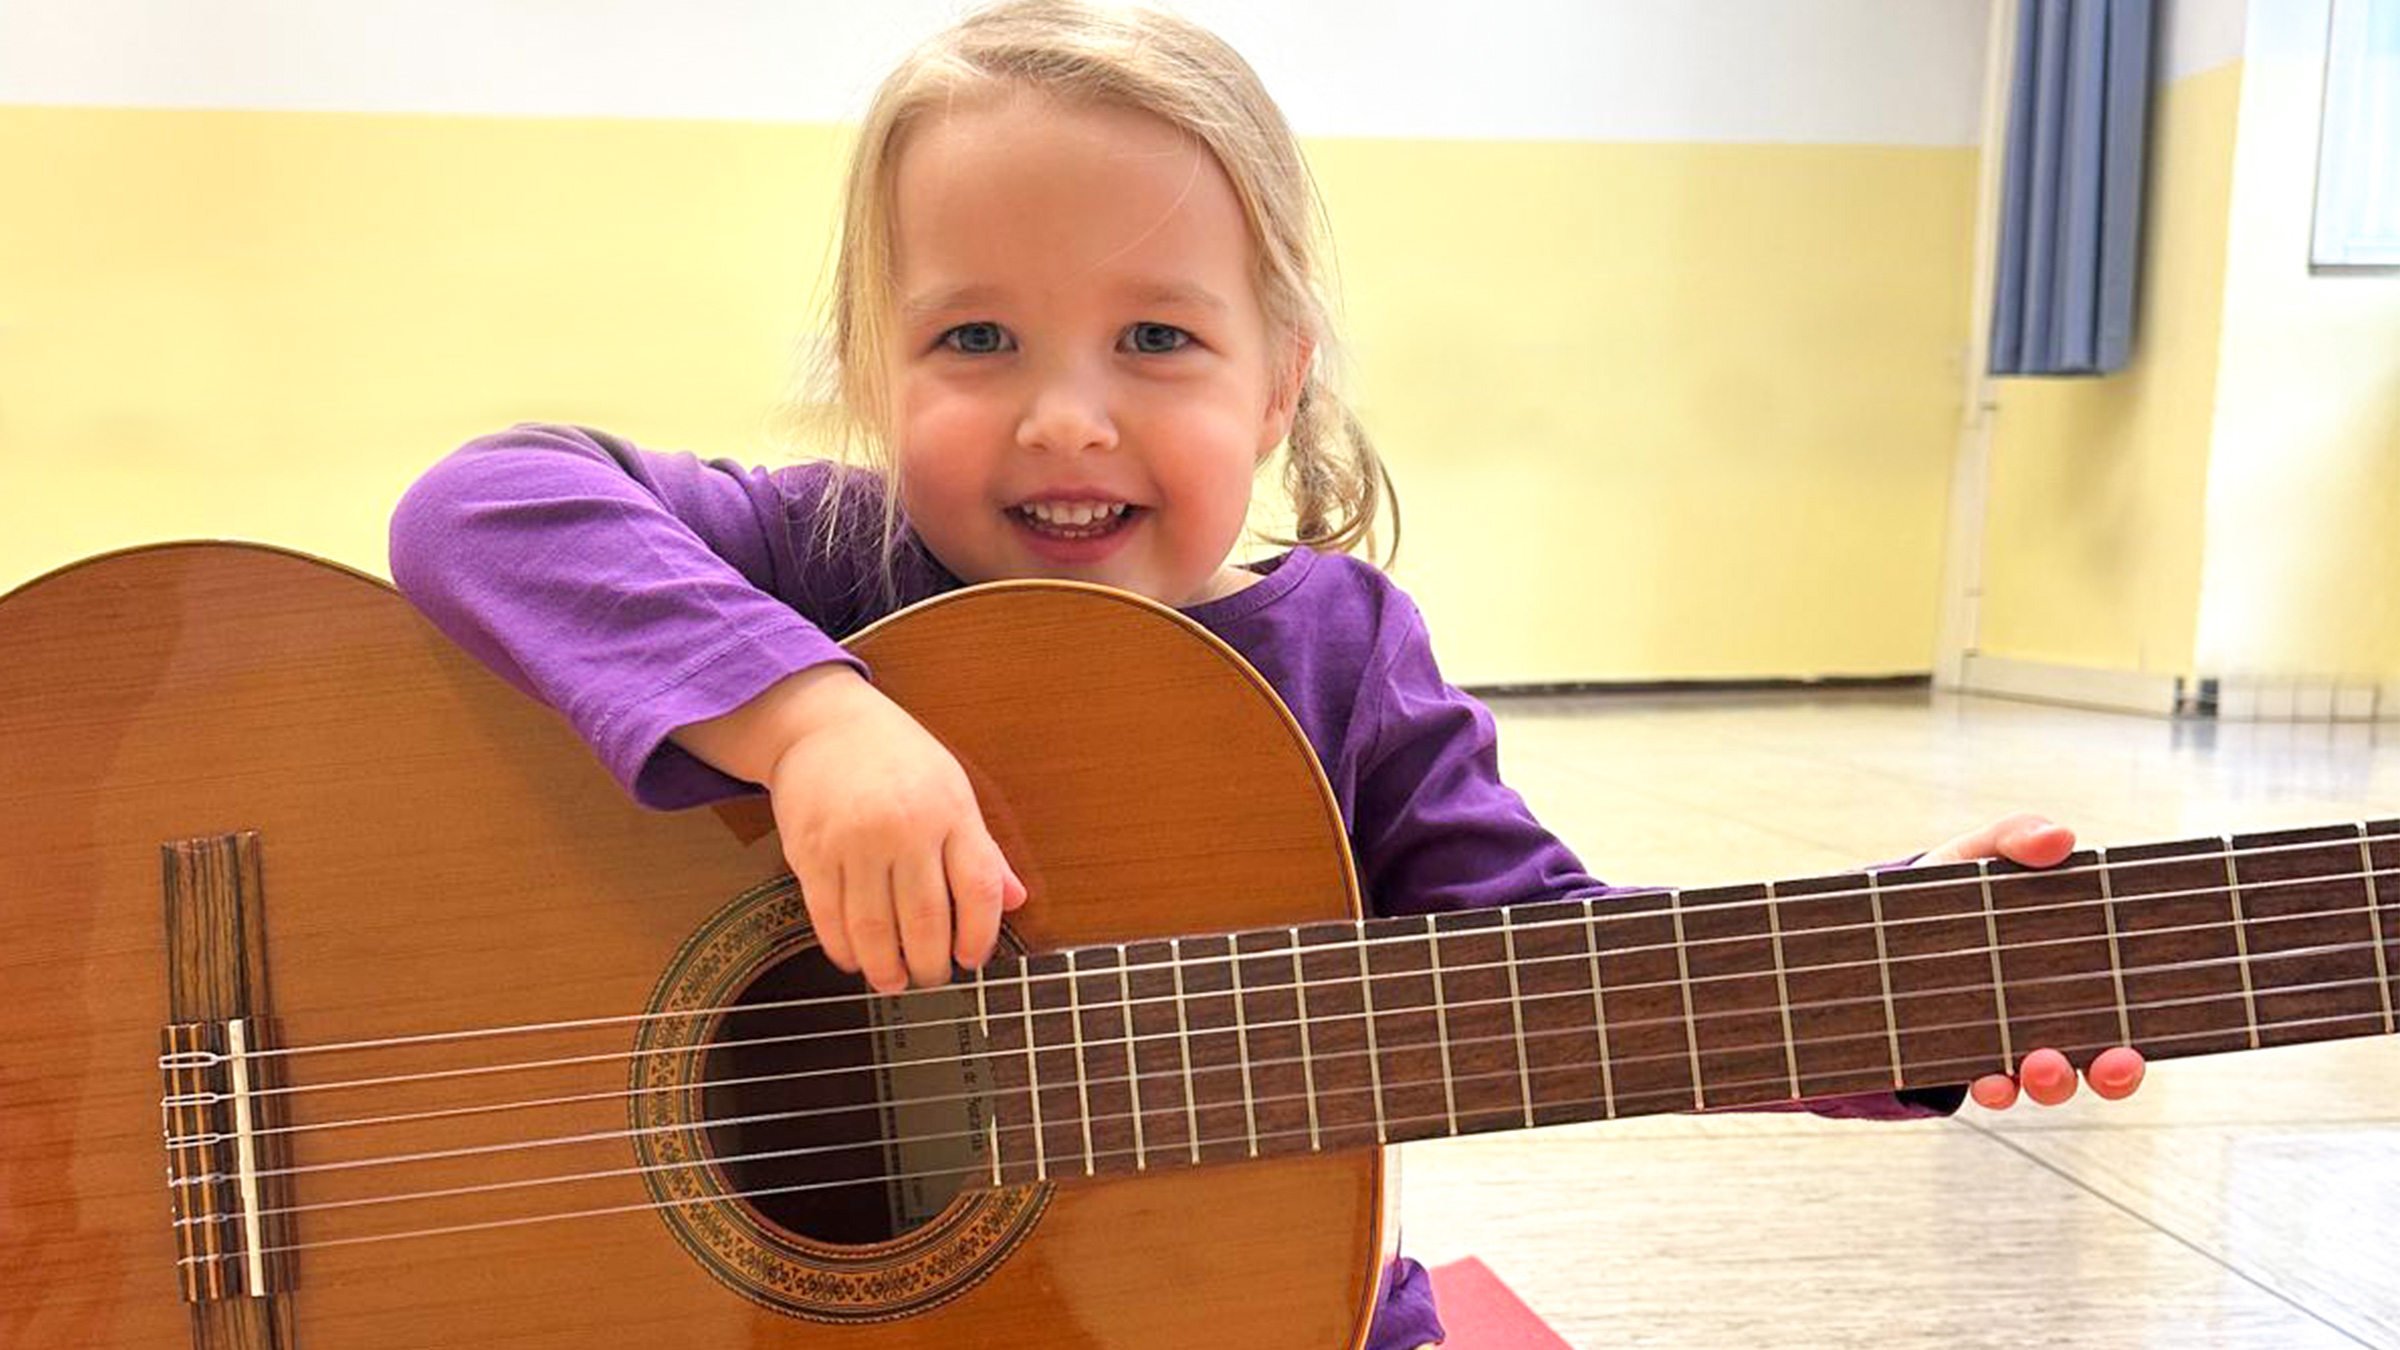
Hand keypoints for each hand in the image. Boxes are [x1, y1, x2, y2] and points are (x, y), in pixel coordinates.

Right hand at [676, 665, 1025, 992]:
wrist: (825, 724)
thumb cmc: (899, 760)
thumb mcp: (953, 790)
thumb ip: (984, 850)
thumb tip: (1018, 900)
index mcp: (950, 812)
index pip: (978, 889)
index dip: (980, 935)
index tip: (972, 958)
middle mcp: (904, 828)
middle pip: (926, 920)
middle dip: (931, 964)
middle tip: (932, 978)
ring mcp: (853, 841)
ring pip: (874, 929)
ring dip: (886, 968)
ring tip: (894, 980)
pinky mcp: (810, 852)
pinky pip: (828, 917)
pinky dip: (843, 948)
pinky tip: (855, 959)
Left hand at [1914, 812, 2147, 1109]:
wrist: (1875, 919)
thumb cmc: (1946, 886)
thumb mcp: (1975, 855)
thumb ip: (2013, 838)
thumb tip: (2062, 835)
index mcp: (2071, 965)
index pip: (2124, 1006)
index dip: (2144, 1027)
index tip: (2143, 1041)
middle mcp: (2050, 1014)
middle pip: (2101, 1058)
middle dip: (2114, 1072)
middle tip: (2112, 1064)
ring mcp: (2008, 1040)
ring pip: (2049, 1079)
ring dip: (2055, 1081)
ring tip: (2043, 1067)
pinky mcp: (1963, 1056)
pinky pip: (1988, 1085)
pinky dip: (1995, 1088)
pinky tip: (1989, 1081)